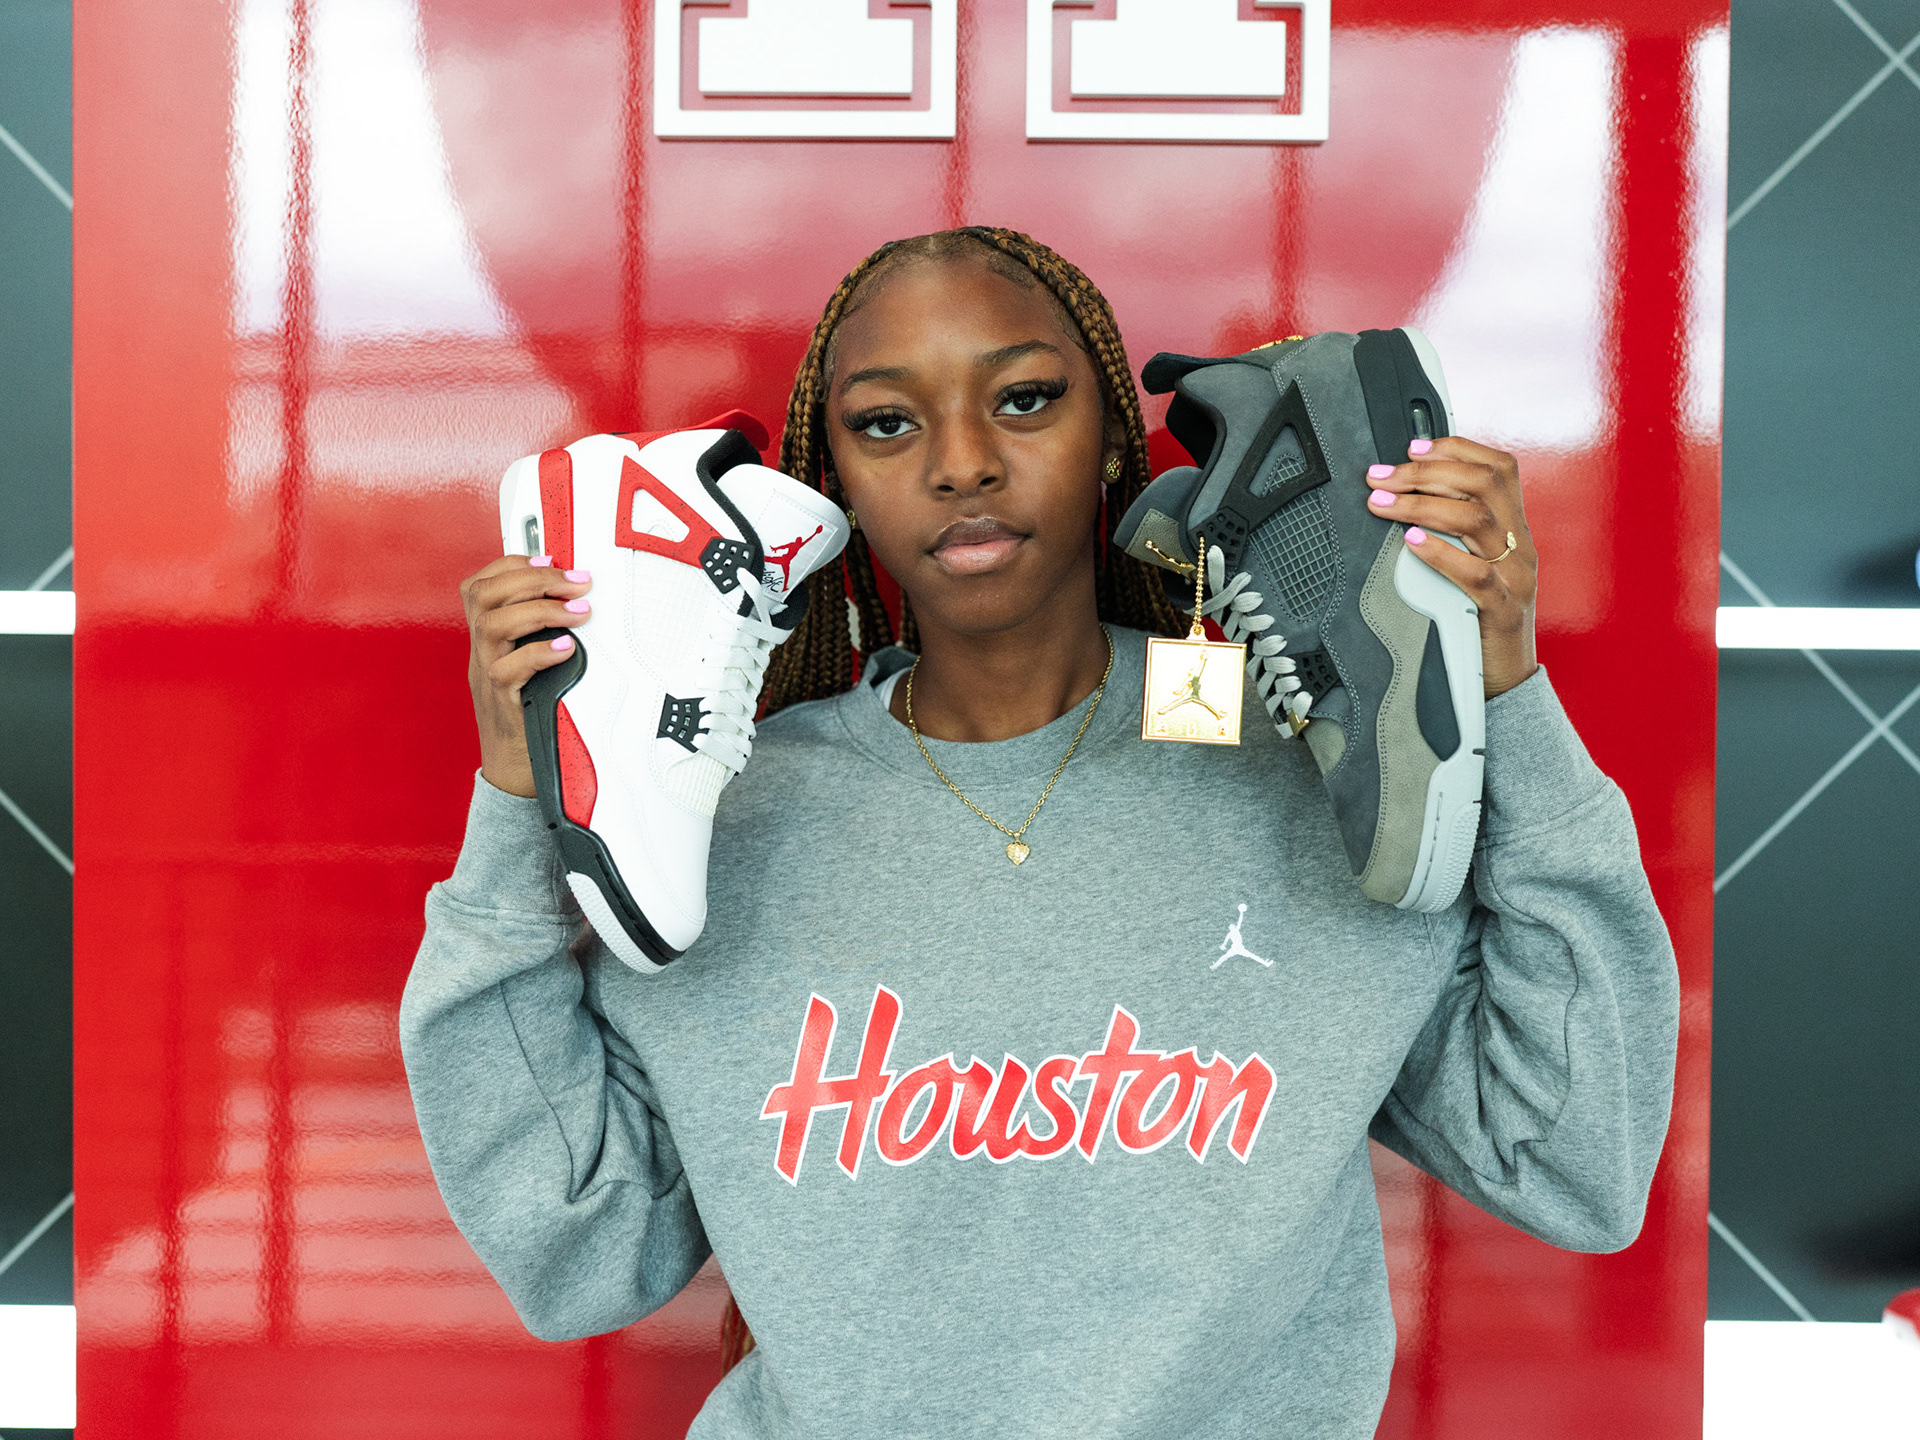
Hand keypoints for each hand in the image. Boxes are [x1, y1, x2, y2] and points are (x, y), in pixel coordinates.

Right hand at [460, 555, 593, 796]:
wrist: (514, 772)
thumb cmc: (528, 716)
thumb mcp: (530, 666)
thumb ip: (541, 634)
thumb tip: (576, 599)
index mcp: (486, 641)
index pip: (480, 585)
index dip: (512, 564)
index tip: (551, 560)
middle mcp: (480, 654)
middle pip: (482, 595)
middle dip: (532, 578)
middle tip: (575, 582)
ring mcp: (486, 678)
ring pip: (491, 625)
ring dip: (539, 610)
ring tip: (577, 612)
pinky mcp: (503, 704)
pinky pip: (507, 670)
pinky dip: (539, 653)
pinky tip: (566, 649)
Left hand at [1362, 437, 1537, 697]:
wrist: (1508, 681)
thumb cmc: (1482, 621)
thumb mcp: (1475, 567)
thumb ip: (1454, 535)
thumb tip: (1404, 499)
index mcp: (1516, 531)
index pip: (1500, 469)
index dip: (1457, 449)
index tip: (1413, 446)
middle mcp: (1520, 547)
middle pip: (1484, 484)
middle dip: (1427, 472)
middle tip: (1382, 477)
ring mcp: (1515, 577)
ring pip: (1477, 520)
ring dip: (1422, 504)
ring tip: (1384, 504)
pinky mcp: (1500, 610)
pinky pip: (1474, 573)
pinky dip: (1440, 552)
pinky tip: (1412, 541)